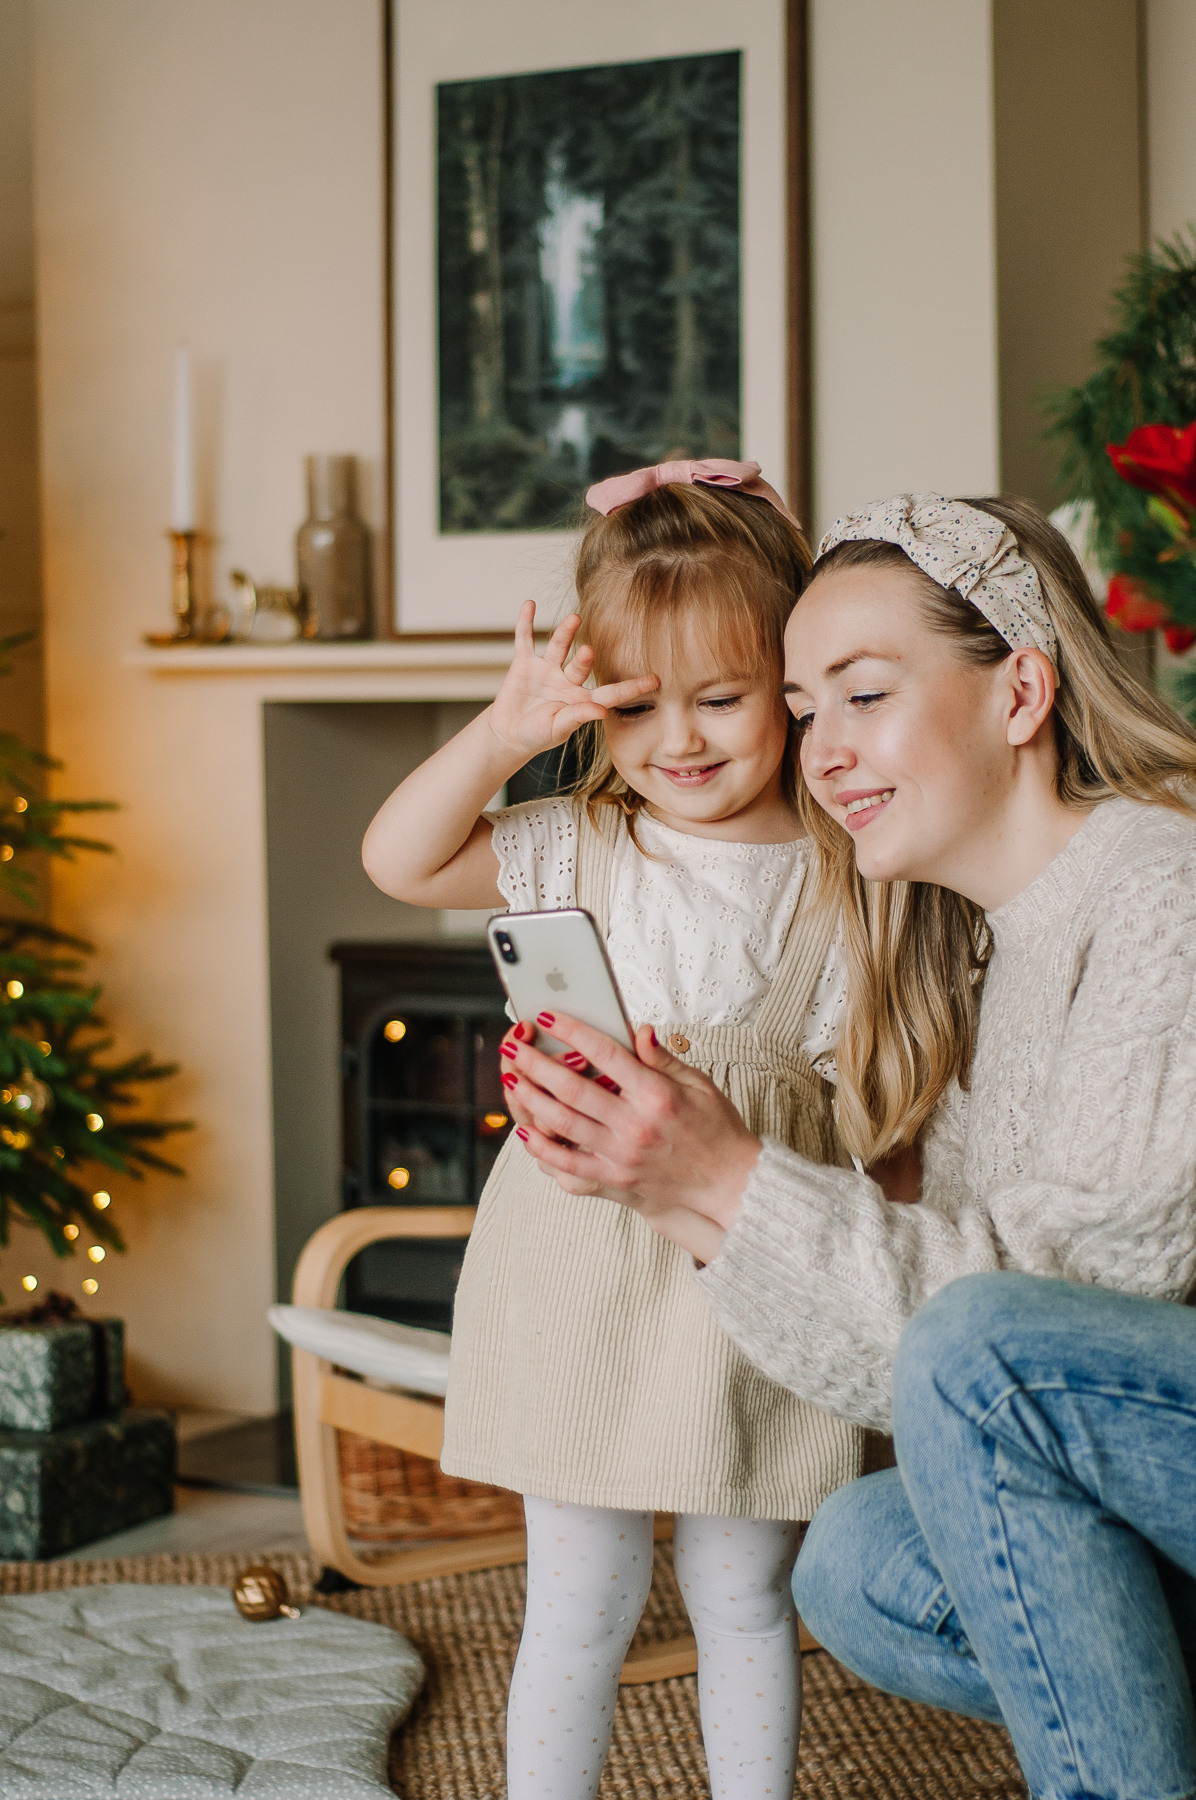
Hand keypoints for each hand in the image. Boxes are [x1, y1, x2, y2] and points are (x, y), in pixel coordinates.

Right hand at [487, 601, 657, 758]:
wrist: (508, 733)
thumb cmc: (537, 735)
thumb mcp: (557, 729)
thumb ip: (577, 717)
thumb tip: (602, 710)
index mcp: (582, 700)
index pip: (612, 692)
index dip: (633, 686)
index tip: (656, 680)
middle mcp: (568, 680)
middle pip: (580, 665)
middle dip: (584, 659)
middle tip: (588, 651)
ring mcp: (547, 669)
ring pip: (558, 647)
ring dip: (565, 632)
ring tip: (574, 618)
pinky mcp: (525, 663)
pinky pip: (525, 639)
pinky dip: (526, 623)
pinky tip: (530, 604)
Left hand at [499, 1013, 762, 1263]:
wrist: (729, 1184)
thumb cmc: (716, 1130)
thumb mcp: (699, 1084)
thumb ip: (662, 1058)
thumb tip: (638, 1030)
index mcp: (656, 1095)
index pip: (605, 1054)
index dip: (572, 1032)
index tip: (549, 1017)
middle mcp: (634, 1125)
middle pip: (573, 1088)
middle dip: (537, 1064)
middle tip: (514, 1046)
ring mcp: (621, 1155)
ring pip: (563, 1124)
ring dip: (531, 1100)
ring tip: (511, 1079)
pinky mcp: (615, 1180)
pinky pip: (569, 1165)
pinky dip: (544, 1148)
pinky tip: (526, 1129)